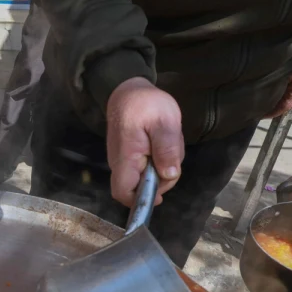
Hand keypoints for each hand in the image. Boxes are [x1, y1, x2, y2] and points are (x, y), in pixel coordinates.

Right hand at [105, 78, 183, 206]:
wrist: (127, 90)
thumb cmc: (146, 103)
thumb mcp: (164, 122)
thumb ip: (167, 148)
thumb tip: (168, 175)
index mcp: (126, 158)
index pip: (123, 193)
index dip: (141, 200)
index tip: (160, 193)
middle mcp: (120, 164)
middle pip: (139, 189)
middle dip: (161, 180)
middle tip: (172, 153)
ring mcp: (124, 161)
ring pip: (146, 179)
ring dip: (163, 167)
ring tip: (167, 142)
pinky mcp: (130, 157)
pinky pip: (147, 169)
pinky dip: (159, 161)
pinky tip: (162, 143)